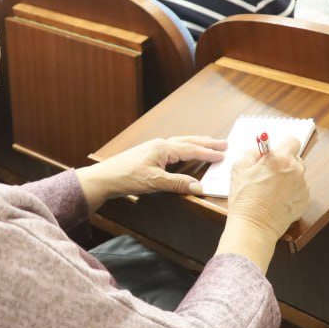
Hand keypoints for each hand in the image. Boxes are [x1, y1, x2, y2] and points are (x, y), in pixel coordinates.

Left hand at [75, 136, 227, 210]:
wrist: (104, 177)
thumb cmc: (126, 177)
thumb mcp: (155, 182)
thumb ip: (177, 183)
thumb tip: (198, 186)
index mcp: (163, 148)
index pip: (191, 149)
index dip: (208, 153)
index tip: (223, 154)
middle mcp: (160, 144)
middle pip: (188, 141)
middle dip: (206, 143)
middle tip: (223, 143)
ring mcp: (154, 148)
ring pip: (181, 143)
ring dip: (196, 144)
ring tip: (210, 145)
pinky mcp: (149, 154)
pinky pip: (173, 148)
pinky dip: (185, 149)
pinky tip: (186, 153)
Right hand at [216, 137, 309, 271]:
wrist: (253, 226)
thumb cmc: (244, 199)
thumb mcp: (239, 168)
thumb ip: (252, 153)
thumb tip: (260, 151)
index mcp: (280, 159)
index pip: (292, 141)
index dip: (283, 146)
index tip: (276, 152)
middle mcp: (295, 170)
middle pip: (295, 158)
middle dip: (284, 163)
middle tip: (269, 173)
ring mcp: (302, 186)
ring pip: (297, 175)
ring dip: (287, 178)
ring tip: (271, 190)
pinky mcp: (305, 200)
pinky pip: (299, 190)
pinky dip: (291, 193)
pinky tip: (277, 200)